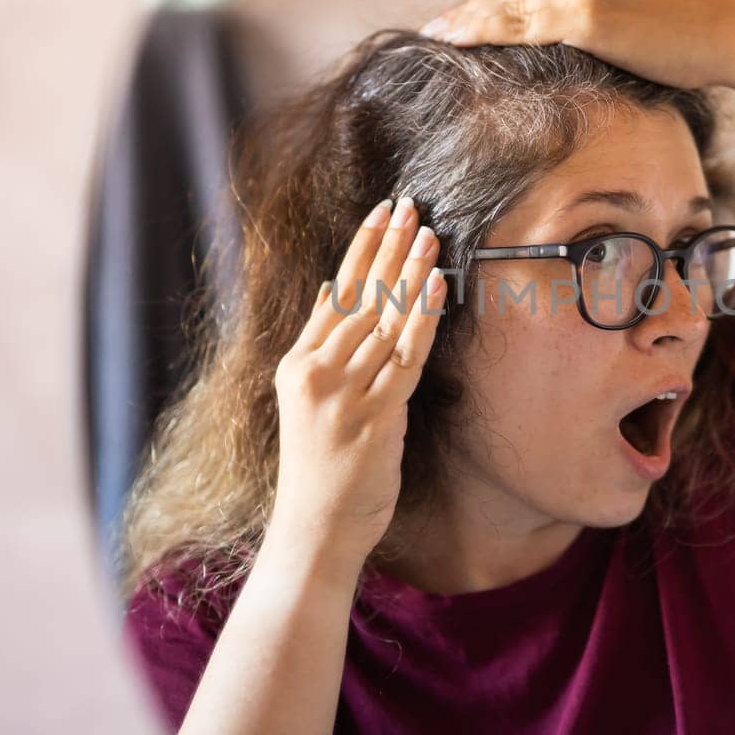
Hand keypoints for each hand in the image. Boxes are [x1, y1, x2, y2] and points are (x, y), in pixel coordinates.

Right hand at [269, 198, 446, 571]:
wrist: (314, 529)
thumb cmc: (320, 469)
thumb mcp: (309, 400)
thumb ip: (322, 347)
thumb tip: (332, 291)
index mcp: (298, 364)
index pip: (336, 291)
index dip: (362, 248)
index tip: (384, 212)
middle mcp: (316, 372)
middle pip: (360, 296)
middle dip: (389, 247)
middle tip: (412, 206)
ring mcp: (343, 394)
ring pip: (383, 320)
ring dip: (408, 273)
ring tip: (429, 233)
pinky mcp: (373, 417)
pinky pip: (404, 356)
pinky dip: (421, 318)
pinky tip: (435, 286)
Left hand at [419, 0, 731, 89]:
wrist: (720, 36)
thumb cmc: (679, 34)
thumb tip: (537, 25)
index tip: (458, 15)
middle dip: (473, 10)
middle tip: (436, 29)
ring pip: (508, 4)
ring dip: (467, 23)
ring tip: (436, 37)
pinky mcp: (583, 10)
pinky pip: (517, 25)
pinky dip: (479, 34)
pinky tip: (451, 40)